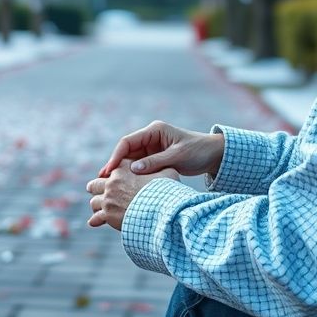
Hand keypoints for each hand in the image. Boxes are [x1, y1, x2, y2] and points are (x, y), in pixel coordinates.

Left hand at [86, 159, 178, 230]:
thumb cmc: (165, 190)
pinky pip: (96, 218)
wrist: (159, 210)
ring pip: (93, 201)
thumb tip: (163, 166)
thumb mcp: (168, 171)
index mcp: (124, 169)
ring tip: (99, 208)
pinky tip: (95, 222)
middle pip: (95, 184)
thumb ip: (160, 167)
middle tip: (99, 192)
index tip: (114, 179)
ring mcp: (108, 199)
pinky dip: (95, 220)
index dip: (113, 174)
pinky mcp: (107, 215)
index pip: (112, 168)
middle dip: (96, 188)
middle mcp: (112, 182)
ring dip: (97, 204)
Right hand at [98, 120, 224, 178]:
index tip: (109, 170)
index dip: (116, 156)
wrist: (214, 155)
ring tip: (110, 186)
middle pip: (126, 152)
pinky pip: (139, 167)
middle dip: (115, 166)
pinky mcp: (155, 159)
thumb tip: (133, 169)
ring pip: (131, 160)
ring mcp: (152, 148)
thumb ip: (155, 162)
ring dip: (122, 172)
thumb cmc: (198, 150)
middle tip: (103, 180)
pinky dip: (132, 176)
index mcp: (154, 130)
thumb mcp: (177, 156)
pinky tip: (125, 186)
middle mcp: (150, 138)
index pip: (128, 142)